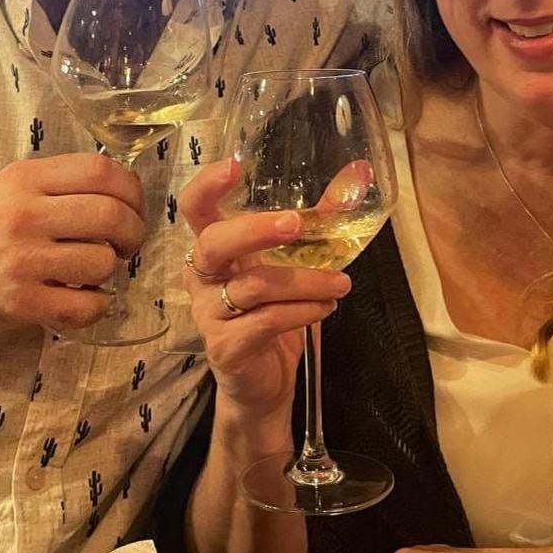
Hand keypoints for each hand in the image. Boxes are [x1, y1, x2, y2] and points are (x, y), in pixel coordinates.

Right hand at [0, 153, 144, 331]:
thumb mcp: (11, 186)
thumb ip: (60, 183)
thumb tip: (124, 191)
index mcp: (26, 179)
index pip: (101, 170)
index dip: (132, 189)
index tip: (132, 207)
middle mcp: (24, 215)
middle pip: (110, 215)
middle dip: (133, 232)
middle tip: (125, 243)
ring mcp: (21, 261)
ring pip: (101, 262)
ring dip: (110, 270)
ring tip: (92, 271)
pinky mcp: (20, 303)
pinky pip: (85, 306)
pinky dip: (98, 305)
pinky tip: (86, 299)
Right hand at [179, 159, 350, 416]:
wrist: (263, 386)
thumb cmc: (274, 314)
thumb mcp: (292, 264)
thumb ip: (318, 221)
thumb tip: (358, 174)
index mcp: (214, 250)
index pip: (194, 209)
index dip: (207, 186)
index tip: (234, 166)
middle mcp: (203, 279)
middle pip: (214, 244)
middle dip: (255, 229)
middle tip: (296, 223)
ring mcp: (210, 315)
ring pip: (253, 287)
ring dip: (305, 281)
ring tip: (340, 283)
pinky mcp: (226, 347)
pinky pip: (266, 321)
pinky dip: (302, 311)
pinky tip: (326, 307)